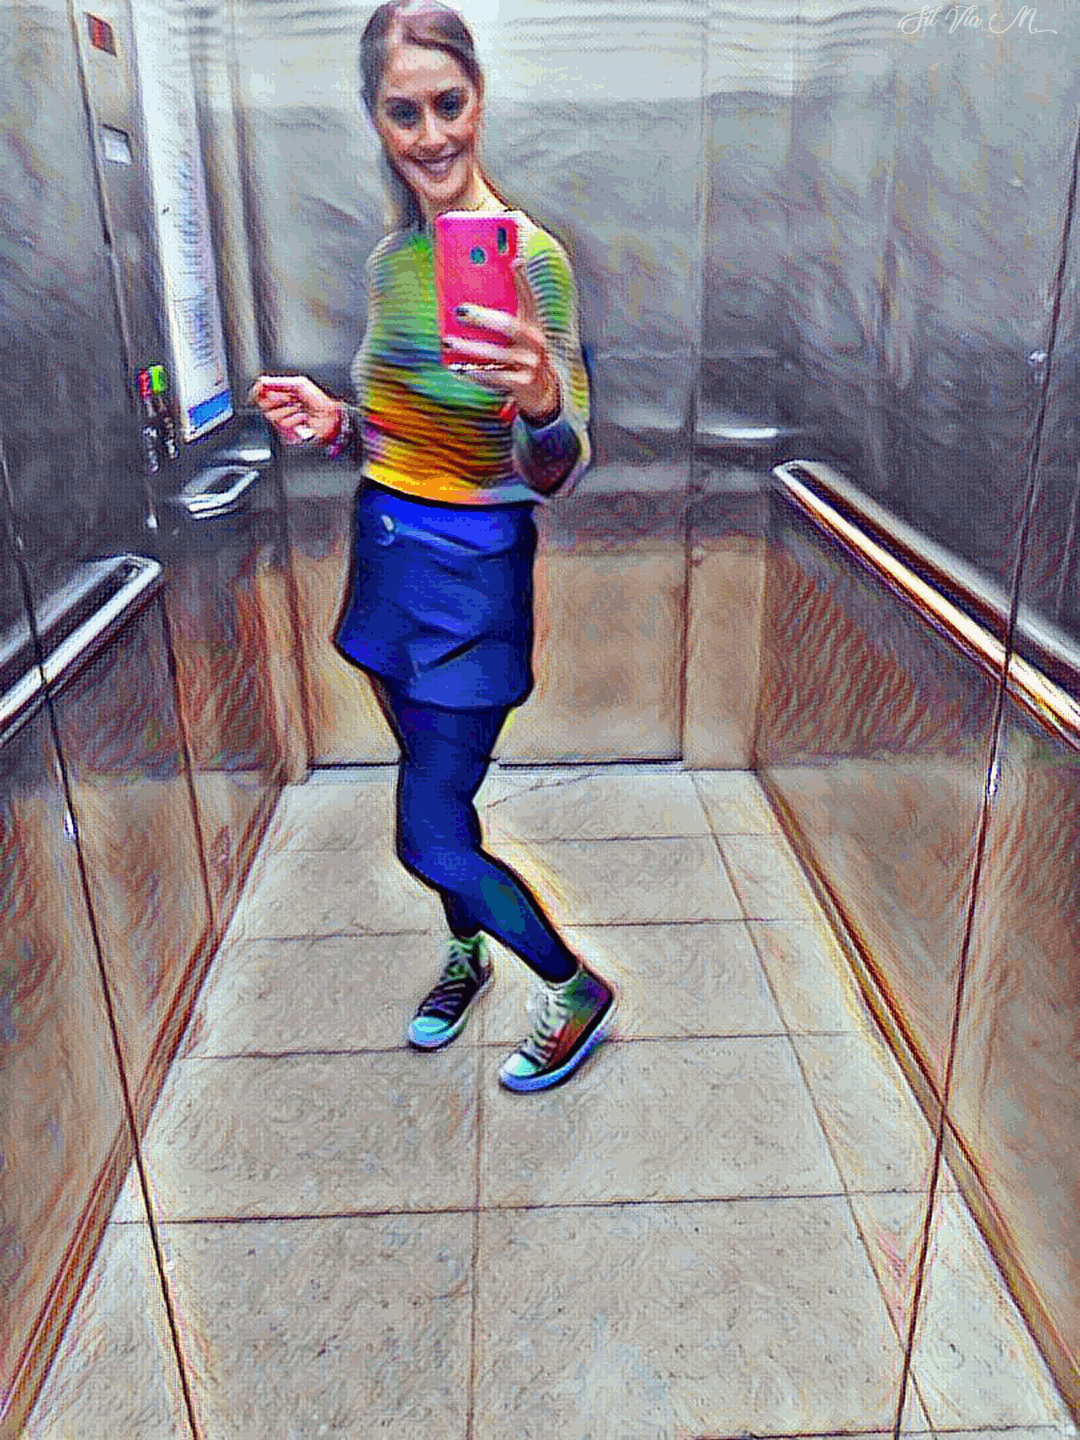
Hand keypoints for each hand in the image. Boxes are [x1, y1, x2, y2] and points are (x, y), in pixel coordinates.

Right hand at [248, 374, 342, 445]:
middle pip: (263, 405)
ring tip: (301, 410)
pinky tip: (303, 420)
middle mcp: (281, 409)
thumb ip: (279, 382)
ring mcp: (283, 422)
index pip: (261, 394)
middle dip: (278, 399)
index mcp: (282, 396)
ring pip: (272, 416)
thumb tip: (262, 381)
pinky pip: (282, 426)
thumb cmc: (320, 402)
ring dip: (289, 411)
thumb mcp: (299, 385)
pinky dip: (294, 420)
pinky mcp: (287, 434)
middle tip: (292, 399)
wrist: (331, 419)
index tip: (261, 387)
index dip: (259, 391)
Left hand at [441, 262, 559, 422]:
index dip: (522, 281)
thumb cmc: (520, 356)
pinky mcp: (522, 383)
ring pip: (496, 353)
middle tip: (460, 310)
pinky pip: (493, 376)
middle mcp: (536, 342)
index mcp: (534, 324)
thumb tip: (464, 303)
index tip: (513, 261)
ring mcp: (530, 364)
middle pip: (509, 326)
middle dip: (483, 317)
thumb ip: (502, 317)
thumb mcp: (518, 336)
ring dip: (470, 347)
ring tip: (448, 340)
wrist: (541, 393)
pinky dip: (473, 372)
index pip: (529, 299)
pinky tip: (457, 367)